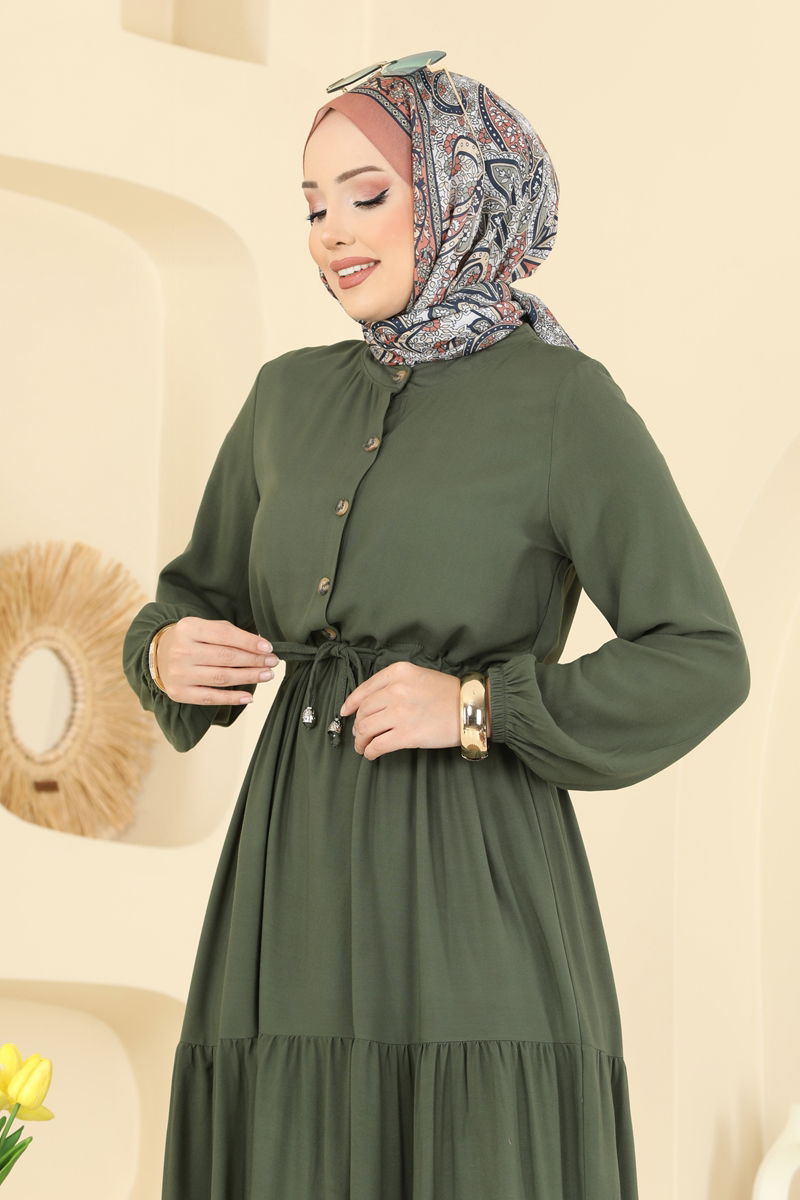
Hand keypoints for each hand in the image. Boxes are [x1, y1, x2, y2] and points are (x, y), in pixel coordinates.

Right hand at [155, 617, 280, 704]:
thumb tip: (260, 646)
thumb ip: (228, 633)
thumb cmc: (189, 640)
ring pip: (221, 677)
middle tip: (272, 662)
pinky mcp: (179, 693)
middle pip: (225, 657)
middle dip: (253, 660)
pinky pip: (211, 698)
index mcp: (189, 628)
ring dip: (248, 677)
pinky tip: (249, 696)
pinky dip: (232, 698)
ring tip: (266, 675)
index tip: (268, 648)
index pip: (224, 634)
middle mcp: (182, 651)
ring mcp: (179, 674)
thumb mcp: (203, 627)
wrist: (158, 656)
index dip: (249, 642)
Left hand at [339, 662, 460, 758]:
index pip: (364, 689)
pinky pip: (378, 745)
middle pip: (363, 711)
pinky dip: (370, 751)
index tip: (345, 712)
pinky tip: (371, 754)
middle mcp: (396, 690)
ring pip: (366, 728)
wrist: (470, 707)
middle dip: (358, 725)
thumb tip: (369, 705)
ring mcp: (400, 713)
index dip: (351, 703)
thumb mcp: (418, 675)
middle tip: (359, 733)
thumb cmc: (447, 692)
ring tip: (362, 746)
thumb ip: (394, 684)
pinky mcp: (407, 734)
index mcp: (398, 673)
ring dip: (360, 740)